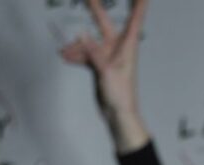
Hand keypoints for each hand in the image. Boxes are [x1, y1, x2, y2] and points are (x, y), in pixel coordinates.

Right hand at [60, 0, 150, 152]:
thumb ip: (94, 52)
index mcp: (128, 46)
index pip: (135, 19)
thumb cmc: (121, 94)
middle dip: (94, 10)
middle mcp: (119, 48)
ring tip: (63, 52)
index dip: (139, 5)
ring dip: (76, 46)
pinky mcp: (100, 67)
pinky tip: (65, 58)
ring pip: (90, 43)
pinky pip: (86, 56)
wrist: (118, 115)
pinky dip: (76, 56)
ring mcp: (108, 57)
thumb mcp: (107, 71)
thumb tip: (81, 34)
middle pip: (105, 23)